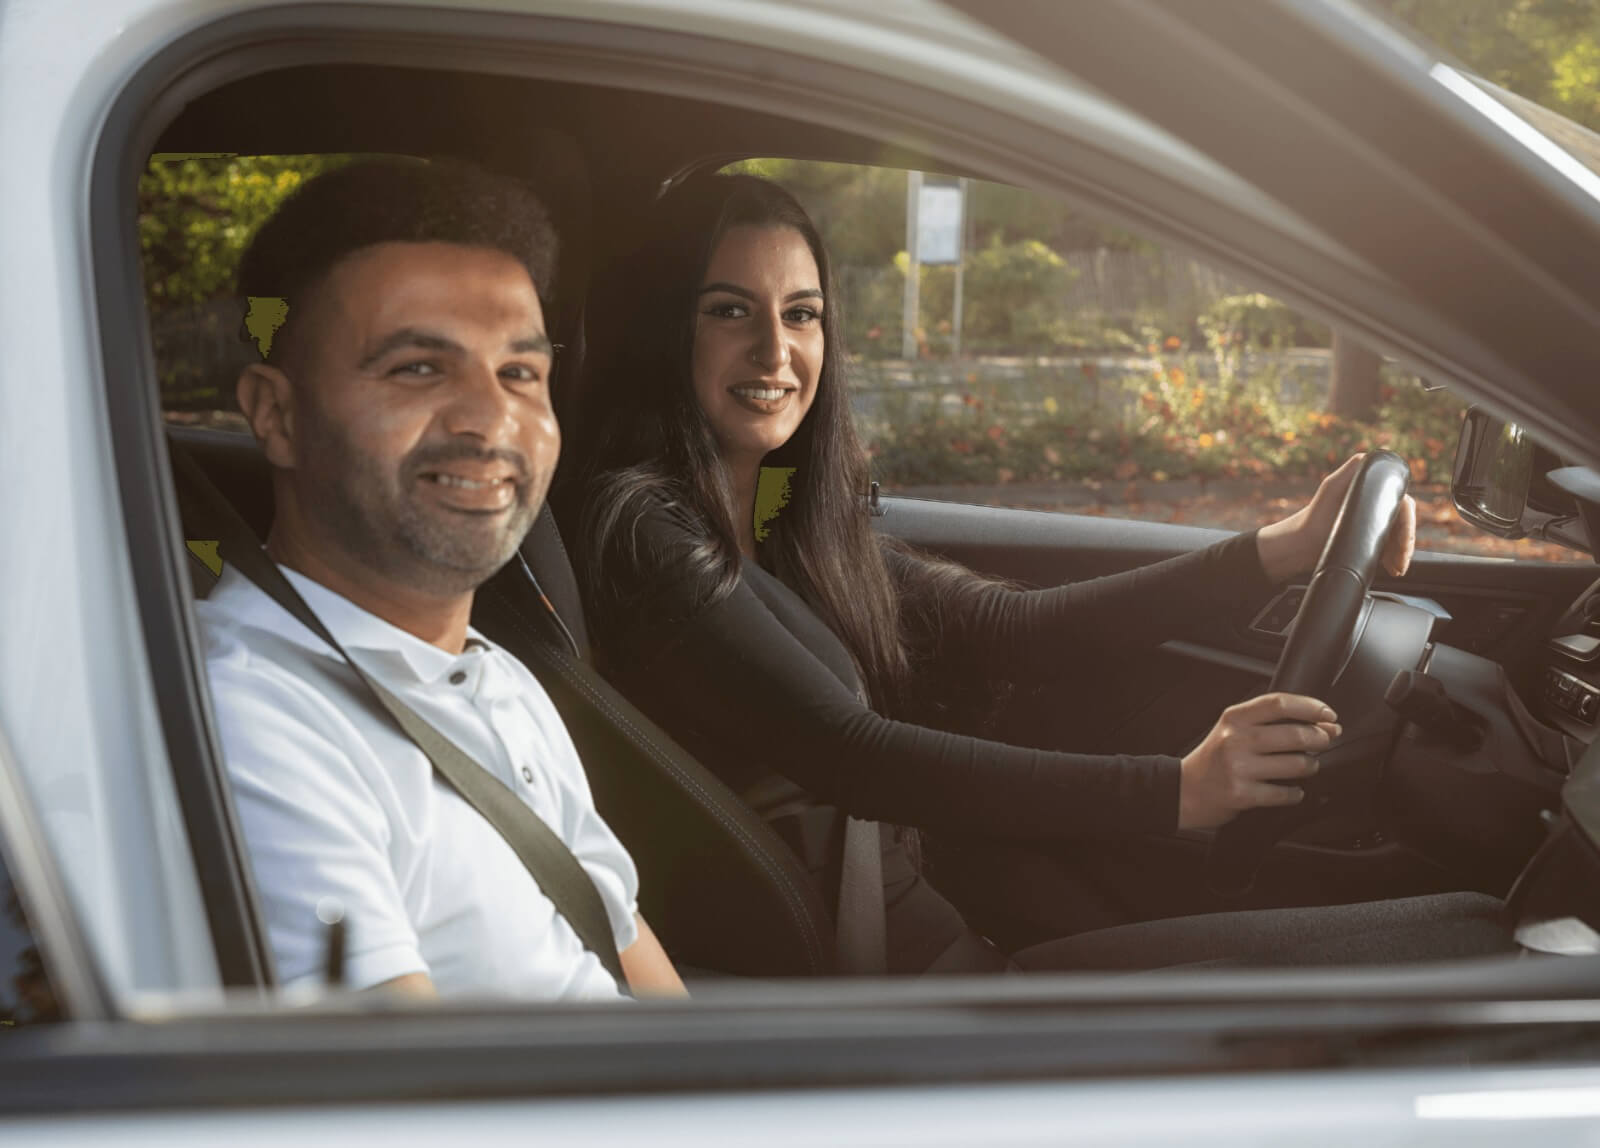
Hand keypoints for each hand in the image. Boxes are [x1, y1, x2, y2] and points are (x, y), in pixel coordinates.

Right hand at [1177, 693, 1339, 830]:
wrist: (1185, 790)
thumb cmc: (1214, 758)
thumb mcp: (1232, 728)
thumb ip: (1267, 721)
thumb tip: (1321, 721)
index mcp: (1235, 718)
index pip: (1280, 703)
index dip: (1311, 707)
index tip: (1328, 714)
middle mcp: (1235, 739)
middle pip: (1295, 734)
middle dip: (1320, 738)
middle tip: (1325, 741)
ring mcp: (1238, 767)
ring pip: (1296, 764)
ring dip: (1311, 766)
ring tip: (1306, 766)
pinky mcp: (1241, 794)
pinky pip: (1285, 793)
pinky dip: (1295, 793)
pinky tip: (1292, 790)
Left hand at [1256, 453, 1416, 582]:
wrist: (1302, 544)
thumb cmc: (1316, 515)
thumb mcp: (1333, 486)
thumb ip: (1354, 468)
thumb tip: (1378, 455)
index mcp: (1373, 485)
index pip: (1401, 501)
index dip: (1406, 521)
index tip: (1403, 540)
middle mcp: (1378, 500)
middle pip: (1404, 520)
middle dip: (1405, 542)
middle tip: (1400, 561)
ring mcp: (1377, 519)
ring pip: (1401, 535)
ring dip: (1402, 553)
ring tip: (1396, 567)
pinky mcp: (1373, 537)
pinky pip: (1392, 547)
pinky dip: (1395, 558)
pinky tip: (1393, 567)